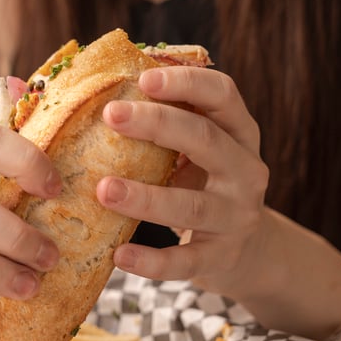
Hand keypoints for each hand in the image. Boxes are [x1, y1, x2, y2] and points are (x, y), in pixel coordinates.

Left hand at [95, 67, 271, 291]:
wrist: (245, 250)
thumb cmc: (200, 182)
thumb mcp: (193, 148)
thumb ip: (162, 120)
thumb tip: (95, 82)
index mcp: (238, 132)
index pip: (223, 95)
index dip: (187, 82)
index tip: (144, 77)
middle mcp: (245, 170)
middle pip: (206, 140)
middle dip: (157, 124)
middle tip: (110, 114)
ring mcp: (237, 216)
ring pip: (192, 205)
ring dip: (146, 198)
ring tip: (104, 190)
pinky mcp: (222, 257)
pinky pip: (185, 261)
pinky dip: (152, 262)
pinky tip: (118, 255)